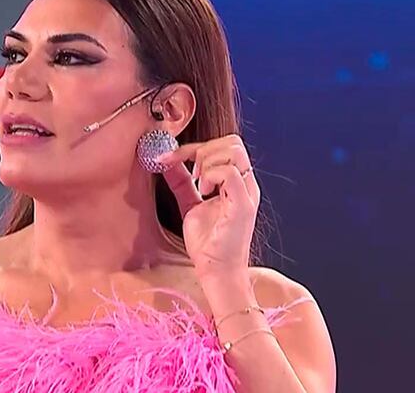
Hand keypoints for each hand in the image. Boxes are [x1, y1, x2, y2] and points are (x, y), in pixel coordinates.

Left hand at [157, 134, 260, 278]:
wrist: (216, 271)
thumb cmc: (208, 243)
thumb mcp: (190, 205)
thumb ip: (182, 182)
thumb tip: (168, 161)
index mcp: (237, 183)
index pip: (224, 146)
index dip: (194, 147)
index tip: (170, 158)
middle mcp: (246, 184)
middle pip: (233, 142)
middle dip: (203, 150)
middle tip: (192, 173)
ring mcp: (246, 193)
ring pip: (233, 151)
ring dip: (207, 161)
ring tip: (199, 185)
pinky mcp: (242, 205)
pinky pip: (230, 172)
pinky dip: (211, 175)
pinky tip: (204, 192)